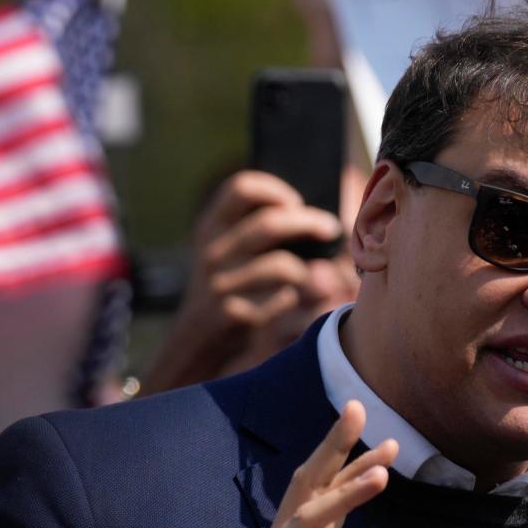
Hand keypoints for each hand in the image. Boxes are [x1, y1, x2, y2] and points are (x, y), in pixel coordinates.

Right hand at [141, 171, 351, 393]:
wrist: (198, 339)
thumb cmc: (228, 285)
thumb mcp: (228, 250)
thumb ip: (259, 229)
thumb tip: (316, 221)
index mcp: (210, 226)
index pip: (242, 188)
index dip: (276, 190)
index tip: (296, 202)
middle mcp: (212, 252)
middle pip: (271, 223)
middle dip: (310, 222)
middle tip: (330, 228)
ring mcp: (222, 284)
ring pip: (284, 265)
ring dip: (310, 268)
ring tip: (318, 272)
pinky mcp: (236, 313)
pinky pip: (285, 299)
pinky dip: (299, 298)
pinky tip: (296, 299)